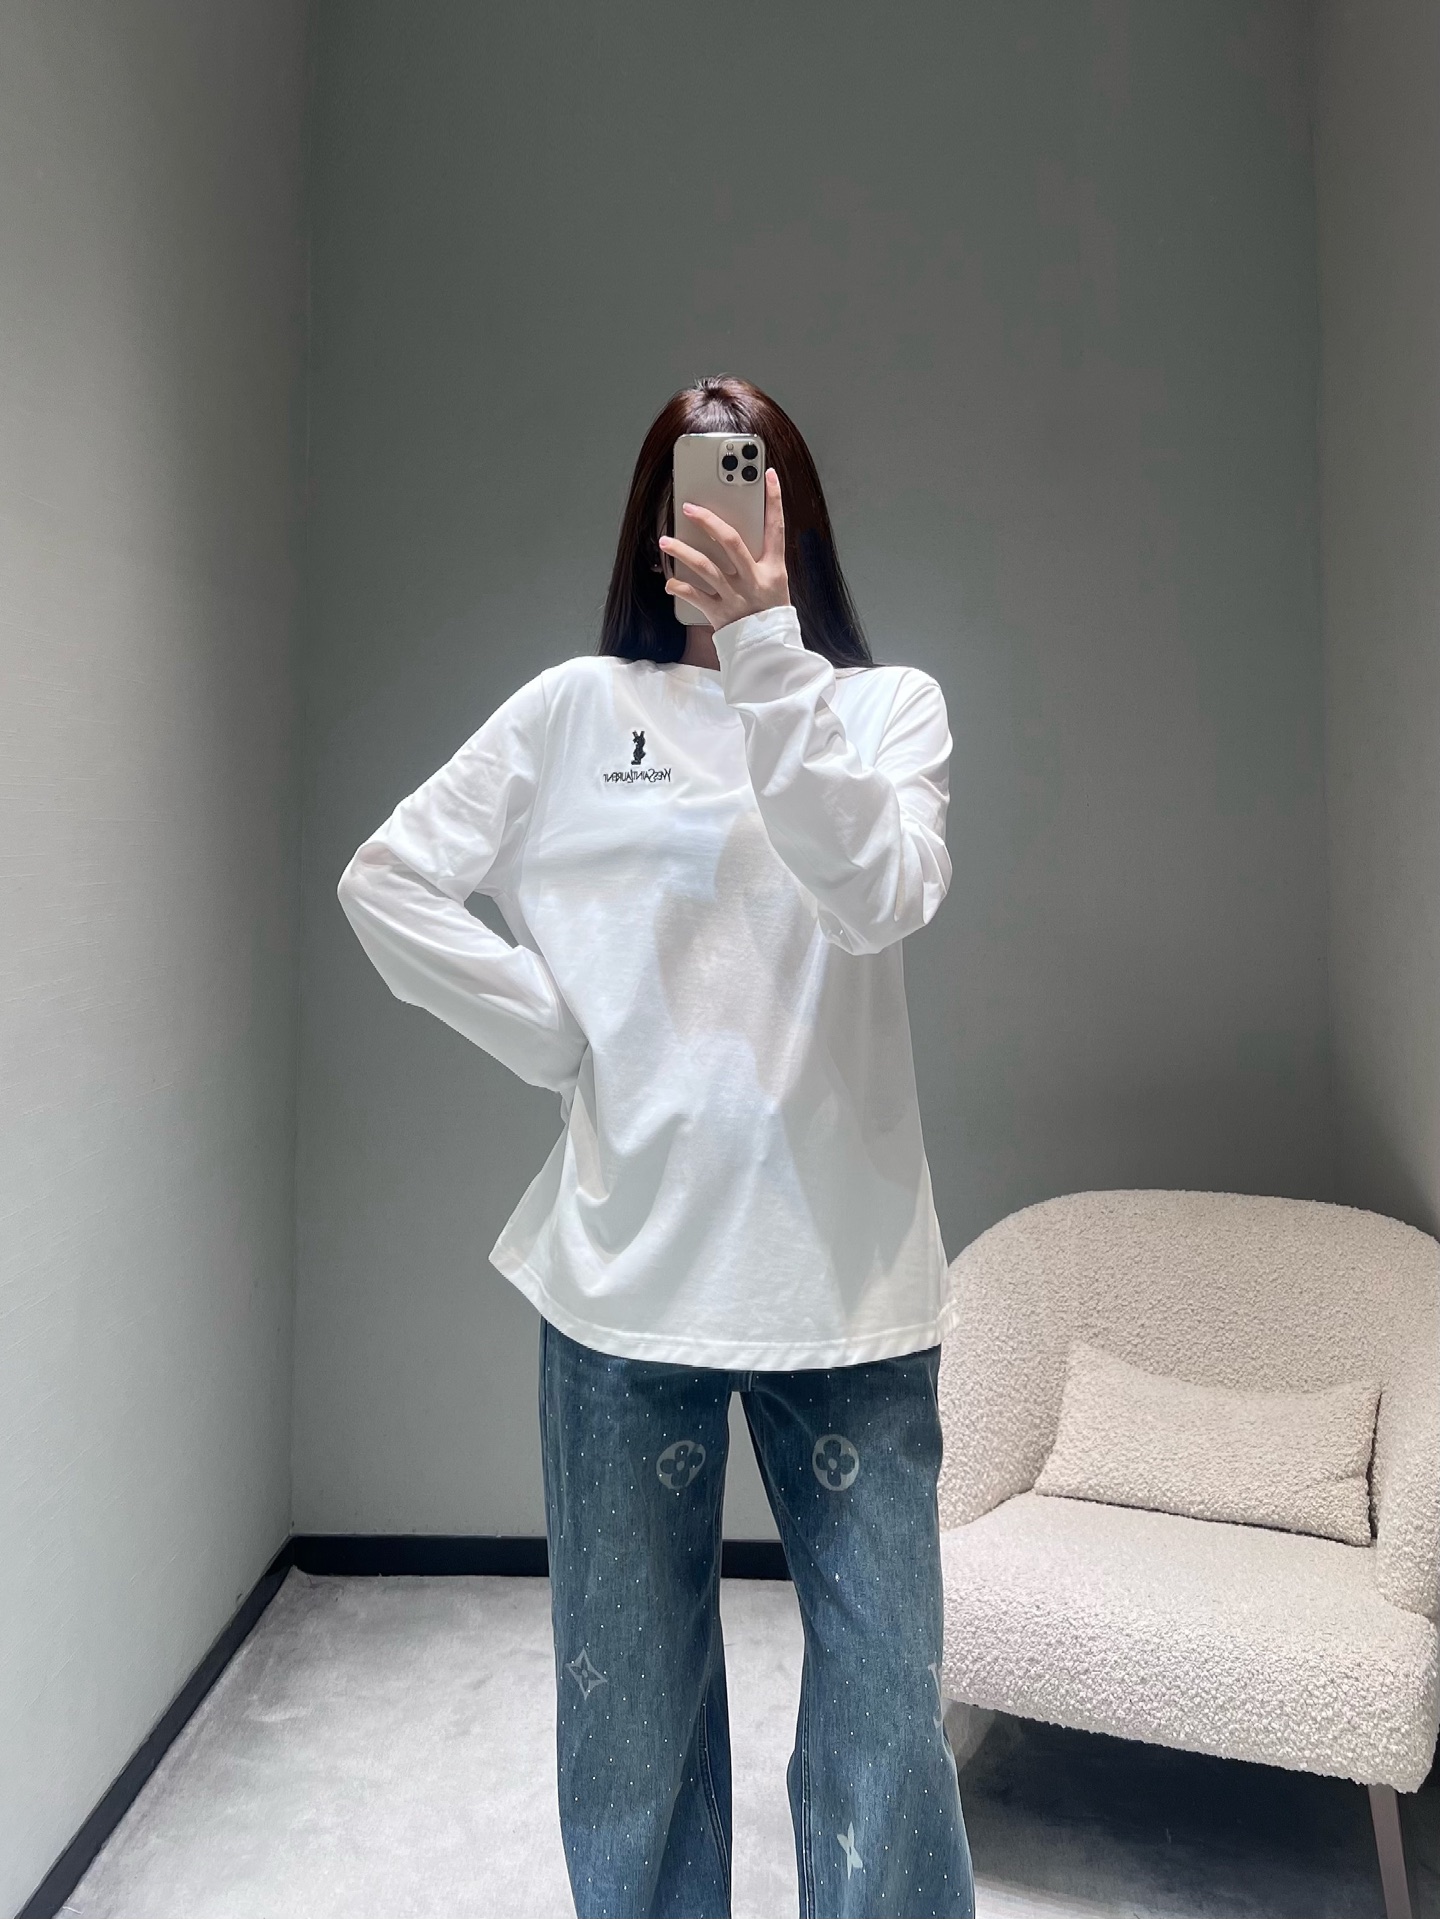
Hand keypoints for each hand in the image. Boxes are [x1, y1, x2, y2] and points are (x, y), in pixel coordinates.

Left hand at [659, 467, 789, 628]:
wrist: (768, 652)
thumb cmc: (769, 613)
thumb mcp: (775, 583)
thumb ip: (759, 558)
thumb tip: (731, 531)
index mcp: (773, 569)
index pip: (776, 528)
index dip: (774, 500)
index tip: (769, 474)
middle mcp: (753, 580)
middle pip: (730, 541)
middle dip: (708, 521)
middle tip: (688, 507)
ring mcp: (735, 597)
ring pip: (705, 567)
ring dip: (682, 552)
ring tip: (665, 540)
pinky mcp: (719, 614)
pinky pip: (694, 597)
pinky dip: (679, 588)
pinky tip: (668, 582)